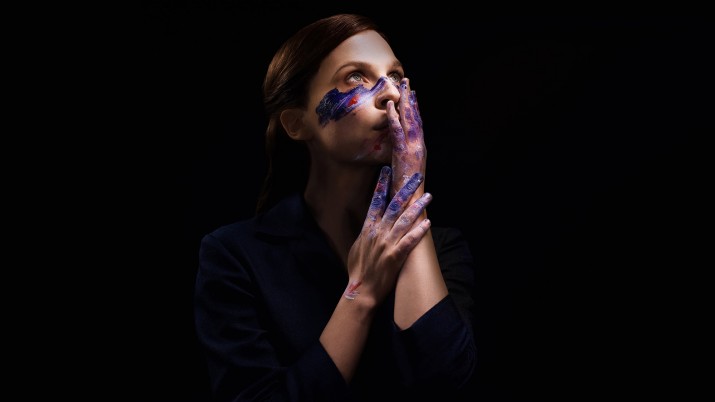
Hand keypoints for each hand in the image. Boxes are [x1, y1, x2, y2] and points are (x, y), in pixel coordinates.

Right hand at [345, 166, 431, 306]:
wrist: (361, 290)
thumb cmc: (358, 269)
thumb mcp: (357, 246)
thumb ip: (365, 232)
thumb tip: (371, 222)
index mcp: (368, 228)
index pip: (376, 201)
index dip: (382, 185)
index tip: (387, 171)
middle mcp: (378, 233)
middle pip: (394, 206)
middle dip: (406, 190)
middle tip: (417, 177)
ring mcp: (387, 244)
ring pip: (404, 220)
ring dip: (417, 207)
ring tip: (428, 196)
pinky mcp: (395, 256)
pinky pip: (409, 241)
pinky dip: (418, 231)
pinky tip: (428, 222)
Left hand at [388, 77, 425, 198]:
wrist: (411, 201)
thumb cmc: (407, 188)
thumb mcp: (408, 168)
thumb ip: (405, 155)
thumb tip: (399, 147)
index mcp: (420, 148)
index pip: (418, 123)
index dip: (415, 107)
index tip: (412, 93)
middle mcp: (419, 145)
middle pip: (415, 117)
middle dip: (411, 98)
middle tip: (407, 81)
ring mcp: (412, 147)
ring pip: (409, 120)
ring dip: (404, 102)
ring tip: (401, 86)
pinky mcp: (404, 152)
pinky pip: (398, 131)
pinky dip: (394, 117)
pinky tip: (390, 106)